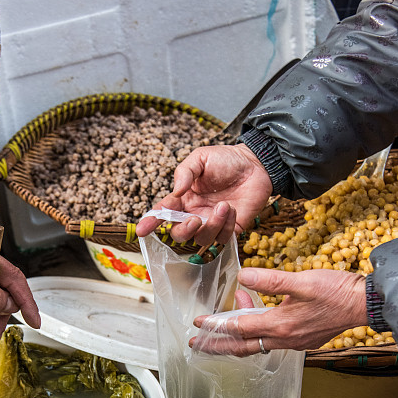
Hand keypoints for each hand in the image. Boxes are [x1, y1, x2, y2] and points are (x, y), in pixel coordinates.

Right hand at [135, 144, 272, 245]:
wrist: (256, 164)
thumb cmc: (226, 160)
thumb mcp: (201, 158)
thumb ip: (185, 172)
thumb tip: (176, 192)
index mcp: (184, 199)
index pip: (163, 214)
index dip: (151, 222)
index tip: (141, 230)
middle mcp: (195, 214)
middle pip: (180, 235)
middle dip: (185, 231)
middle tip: (195, 219)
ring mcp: (213, 223)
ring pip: (202, 239)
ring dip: (212, 225)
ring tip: (225, 205)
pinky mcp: (231, 229)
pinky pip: (223, 238)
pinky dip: (227, 226)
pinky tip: (233, 209)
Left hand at [191, 268, 367, 355]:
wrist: (364, 304)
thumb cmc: (336, 291)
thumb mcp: (301, 281)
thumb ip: (271, 280)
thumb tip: (244, 277)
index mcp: (280, 326)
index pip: (238, 328)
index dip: (216, 325)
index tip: (198, 323)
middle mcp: (284, 339)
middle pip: (241, 347)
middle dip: (216, 346)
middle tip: (196, 345)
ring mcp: (294, 342)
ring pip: (256, 343)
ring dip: (237, 336)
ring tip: (226, 318)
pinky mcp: (302, 339)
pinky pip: (270, 340)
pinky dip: (257, 330)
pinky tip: (258, 313)